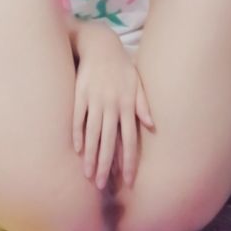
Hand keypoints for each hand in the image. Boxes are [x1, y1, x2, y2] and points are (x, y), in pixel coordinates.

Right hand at [70, 20, 153, 189]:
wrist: (100, 44)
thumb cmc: (121, 66)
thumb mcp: (137, 83)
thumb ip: (143, 105)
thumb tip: (152, 126)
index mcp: (127, 105)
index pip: (131, 140)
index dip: (130, 162)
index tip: (129, 181)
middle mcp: (111, 105)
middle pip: (109, 142)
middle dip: (107, 166)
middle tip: (104, 186)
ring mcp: (94, 101)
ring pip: (93, 134)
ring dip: (91, 156)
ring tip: (89, 175)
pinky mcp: (79, 95)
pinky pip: (78, 119)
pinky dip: (78, 134)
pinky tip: (78, 150)